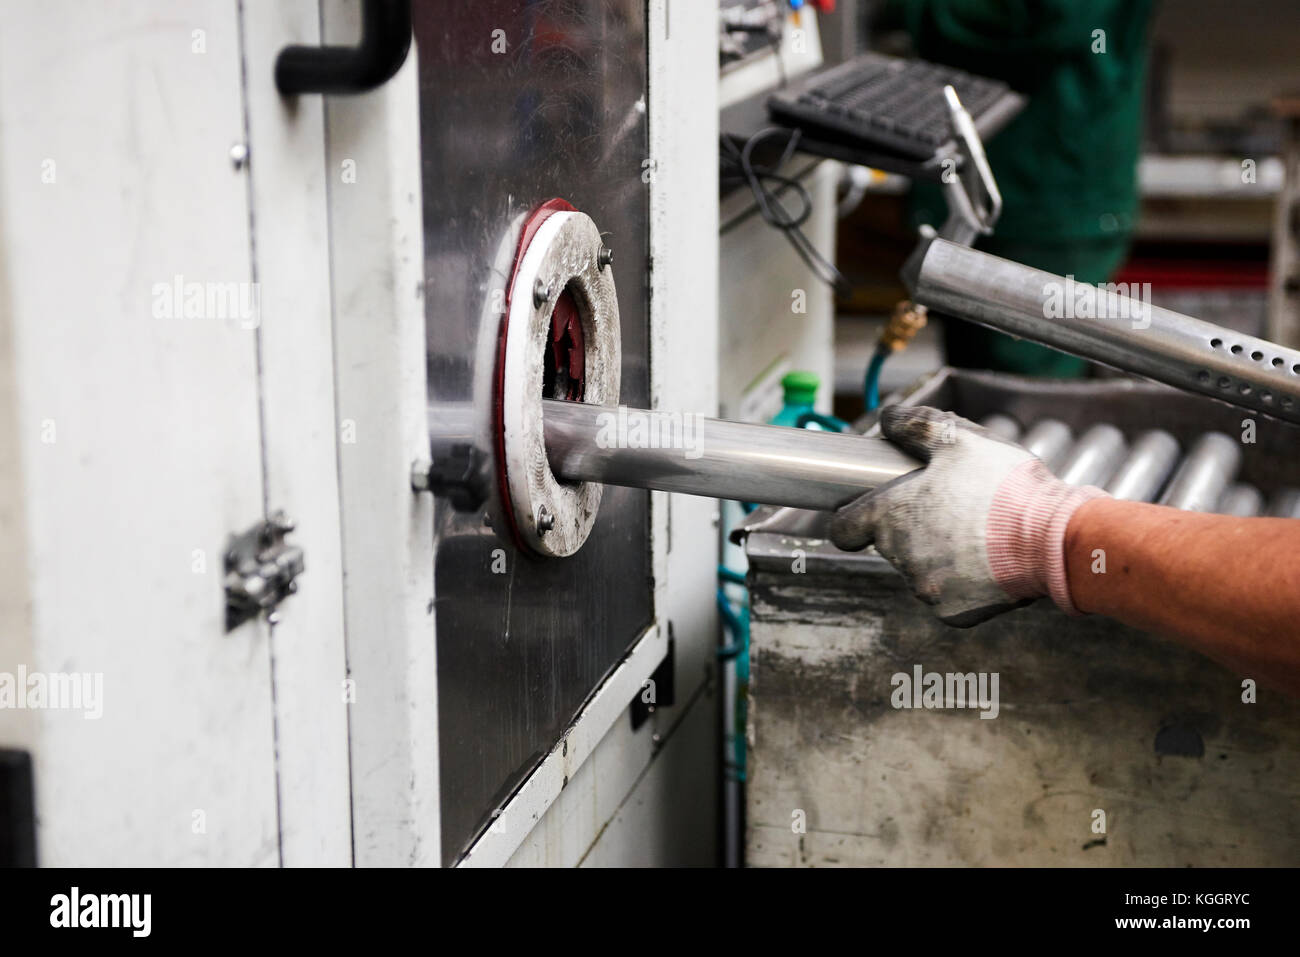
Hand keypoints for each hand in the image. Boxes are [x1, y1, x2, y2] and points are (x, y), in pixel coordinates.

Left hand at [830, 405, 1107, 626]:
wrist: (1053, 539)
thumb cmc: (1005, 485)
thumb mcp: (958, 439)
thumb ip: (915, 425)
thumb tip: (888, 417)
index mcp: (890, 516)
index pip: (844, 528)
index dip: (854, 518)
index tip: (867, 512)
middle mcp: (899, 557)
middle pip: (889, 545)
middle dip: (912, 528)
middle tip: (951, 510)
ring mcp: (924, 588)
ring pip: (920, 569)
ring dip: (938, 554)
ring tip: (977, 533)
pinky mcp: (950, 612)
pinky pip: (947, 595)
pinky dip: (962, 582)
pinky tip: (987, 561)